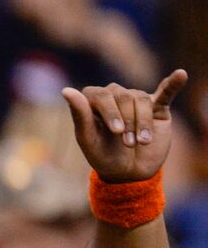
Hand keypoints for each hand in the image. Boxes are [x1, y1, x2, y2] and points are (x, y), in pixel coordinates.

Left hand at [62, 70, 187, 181]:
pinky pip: (166, 91)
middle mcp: (115, 96)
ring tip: (141, 143)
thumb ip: (79, 115)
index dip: (110, 112)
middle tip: (128, 143)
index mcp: (94, 101)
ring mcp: (136, 100)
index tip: (116, 131)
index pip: (101, 95)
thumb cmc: (102, 155)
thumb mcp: (87, 139)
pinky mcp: (158, 107)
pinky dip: (173, 84)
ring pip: (142, 101)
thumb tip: (66, 90)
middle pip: (124, 97)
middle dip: (127, 121)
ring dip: (143, 123)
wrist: (128, 173)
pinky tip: (181, 75)